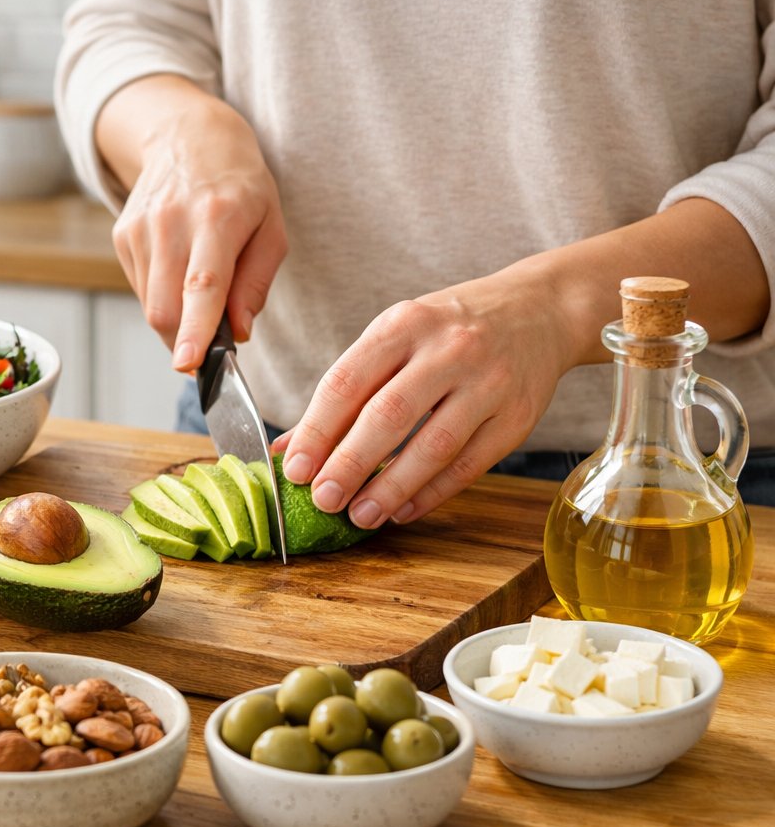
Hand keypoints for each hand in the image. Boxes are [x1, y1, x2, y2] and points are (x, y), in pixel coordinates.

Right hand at [102, 82, 285, 369]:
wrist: (188, 137)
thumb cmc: (240, 186)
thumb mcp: (271, 227)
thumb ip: (257, 283)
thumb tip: (240, 332)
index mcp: (217, 218)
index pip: (202, 285)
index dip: (195, 329)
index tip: (187, 364)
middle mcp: (171, 222)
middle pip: (165, 308)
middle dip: (185, 341)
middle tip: (210, 345)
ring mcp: (140, 228)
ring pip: (151, 306)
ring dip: (177, 317)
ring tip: (199, 285)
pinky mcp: (121, 235)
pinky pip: (141, 289)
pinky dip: (163, 296)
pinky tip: (178, 268)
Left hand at [273, 265, 576, 527]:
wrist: (538, 311)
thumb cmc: (449, 329)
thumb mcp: (394, 337)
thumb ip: (345, 389)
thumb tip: (288, 449)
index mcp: (404, 324)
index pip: (347, 382)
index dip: (316, 430)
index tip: (294, 469)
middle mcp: (448, 350)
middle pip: (388, 415)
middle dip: (349, 464)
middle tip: (323, 499)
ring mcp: (488, 384)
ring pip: (433, 446)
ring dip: (391, 487)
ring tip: (360, 515)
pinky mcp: (516, 418)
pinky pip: (469, 465)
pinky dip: (431, 493)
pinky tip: (403, 510)